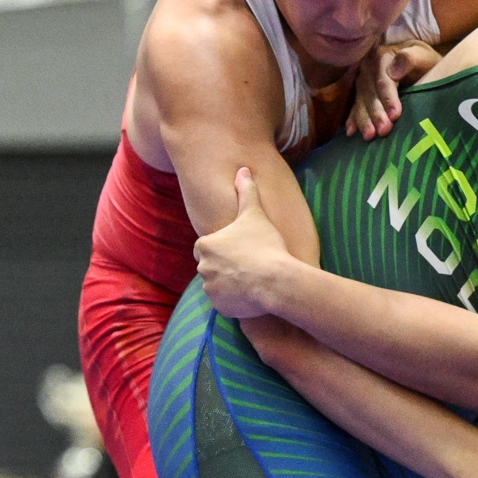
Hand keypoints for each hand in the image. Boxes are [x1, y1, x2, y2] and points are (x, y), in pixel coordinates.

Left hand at [194, 168, 297, 319]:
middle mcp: (202, 268)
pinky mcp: (220, 308)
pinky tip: (251, 294)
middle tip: (246, 264)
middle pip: (210, 266)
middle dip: (224, 266)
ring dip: (228, 284)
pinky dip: (234, 301)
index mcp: (205, 245)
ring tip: (251, 280)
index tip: (237, 249)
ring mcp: (210, 290)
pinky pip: (224, 303)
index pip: (205, 246)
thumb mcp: (255, 214)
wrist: (275, 280)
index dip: (221, 247)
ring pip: (217, 285)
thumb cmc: (265, 244)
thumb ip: (246, 191)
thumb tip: (243, 170)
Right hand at [347, 41, 440, 139]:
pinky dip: (353, 120)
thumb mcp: (423, 56)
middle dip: (376, 113)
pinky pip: (355, 107)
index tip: (395, 115)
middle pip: (370, 93)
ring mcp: (363, 82)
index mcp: (382, 57)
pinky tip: (351, 132)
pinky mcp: (361, 94)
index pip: (383, 80)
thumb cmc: (425, 62)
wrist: (421, 65)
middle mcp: (368, 68)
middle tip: (383, 130)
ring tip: (369, 136)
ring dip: (364, 120)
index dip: (388, 98)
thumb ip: (410, 59)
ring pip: (362, 102)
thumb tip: (393, 72)